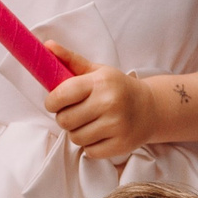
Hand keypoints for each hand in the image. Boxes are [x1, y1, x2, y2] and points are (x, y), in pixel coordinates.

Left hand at [42, 42, 160, 161]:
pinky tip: (99, 134)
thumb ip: (69, 59)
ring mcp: (117, 126)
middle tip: (75, 112)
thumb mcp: (96, 71)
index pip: (61, 95)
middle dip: (64, 117)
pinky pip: (90, 151)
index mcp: (100, 82)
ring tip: (88, 123)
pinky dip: (90, 145)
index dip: (52, 102)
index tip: (55, 102)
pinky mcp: (121, 145)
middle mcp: (109, 103)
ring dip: (77, 132)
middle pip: (65, 120)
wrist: (150, 108)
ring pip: (76, 138)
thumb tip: (47, 45)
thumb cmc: (116, 88)